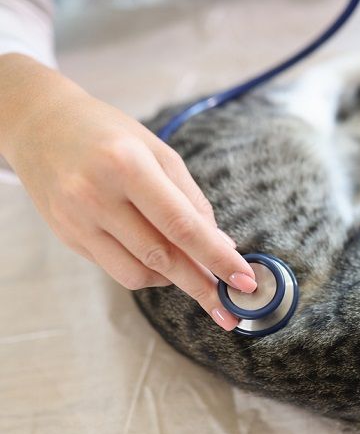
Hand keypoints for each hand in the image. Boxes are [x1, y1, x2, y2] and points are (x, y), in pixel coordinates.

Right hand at [0, 54, 255, 330]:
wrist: (41, 124)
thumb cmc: (110, 133)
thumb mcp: (159, 152)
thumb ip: (191, 200)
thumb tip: (222, 245)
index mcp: (127, 165)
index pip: (182, 225)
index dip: (217, 258)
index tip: (244, 281)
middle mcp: (97, 195)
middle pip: (162, 256)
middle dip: (202, 286)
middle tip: (230, 309)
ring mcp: (77, 220)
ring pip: (138, 273)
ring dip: (175, 281)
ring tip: (197, 275)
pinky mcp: (67, 237)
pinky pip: (117, 270)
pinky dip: (148, 274)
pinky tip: (164, 264)